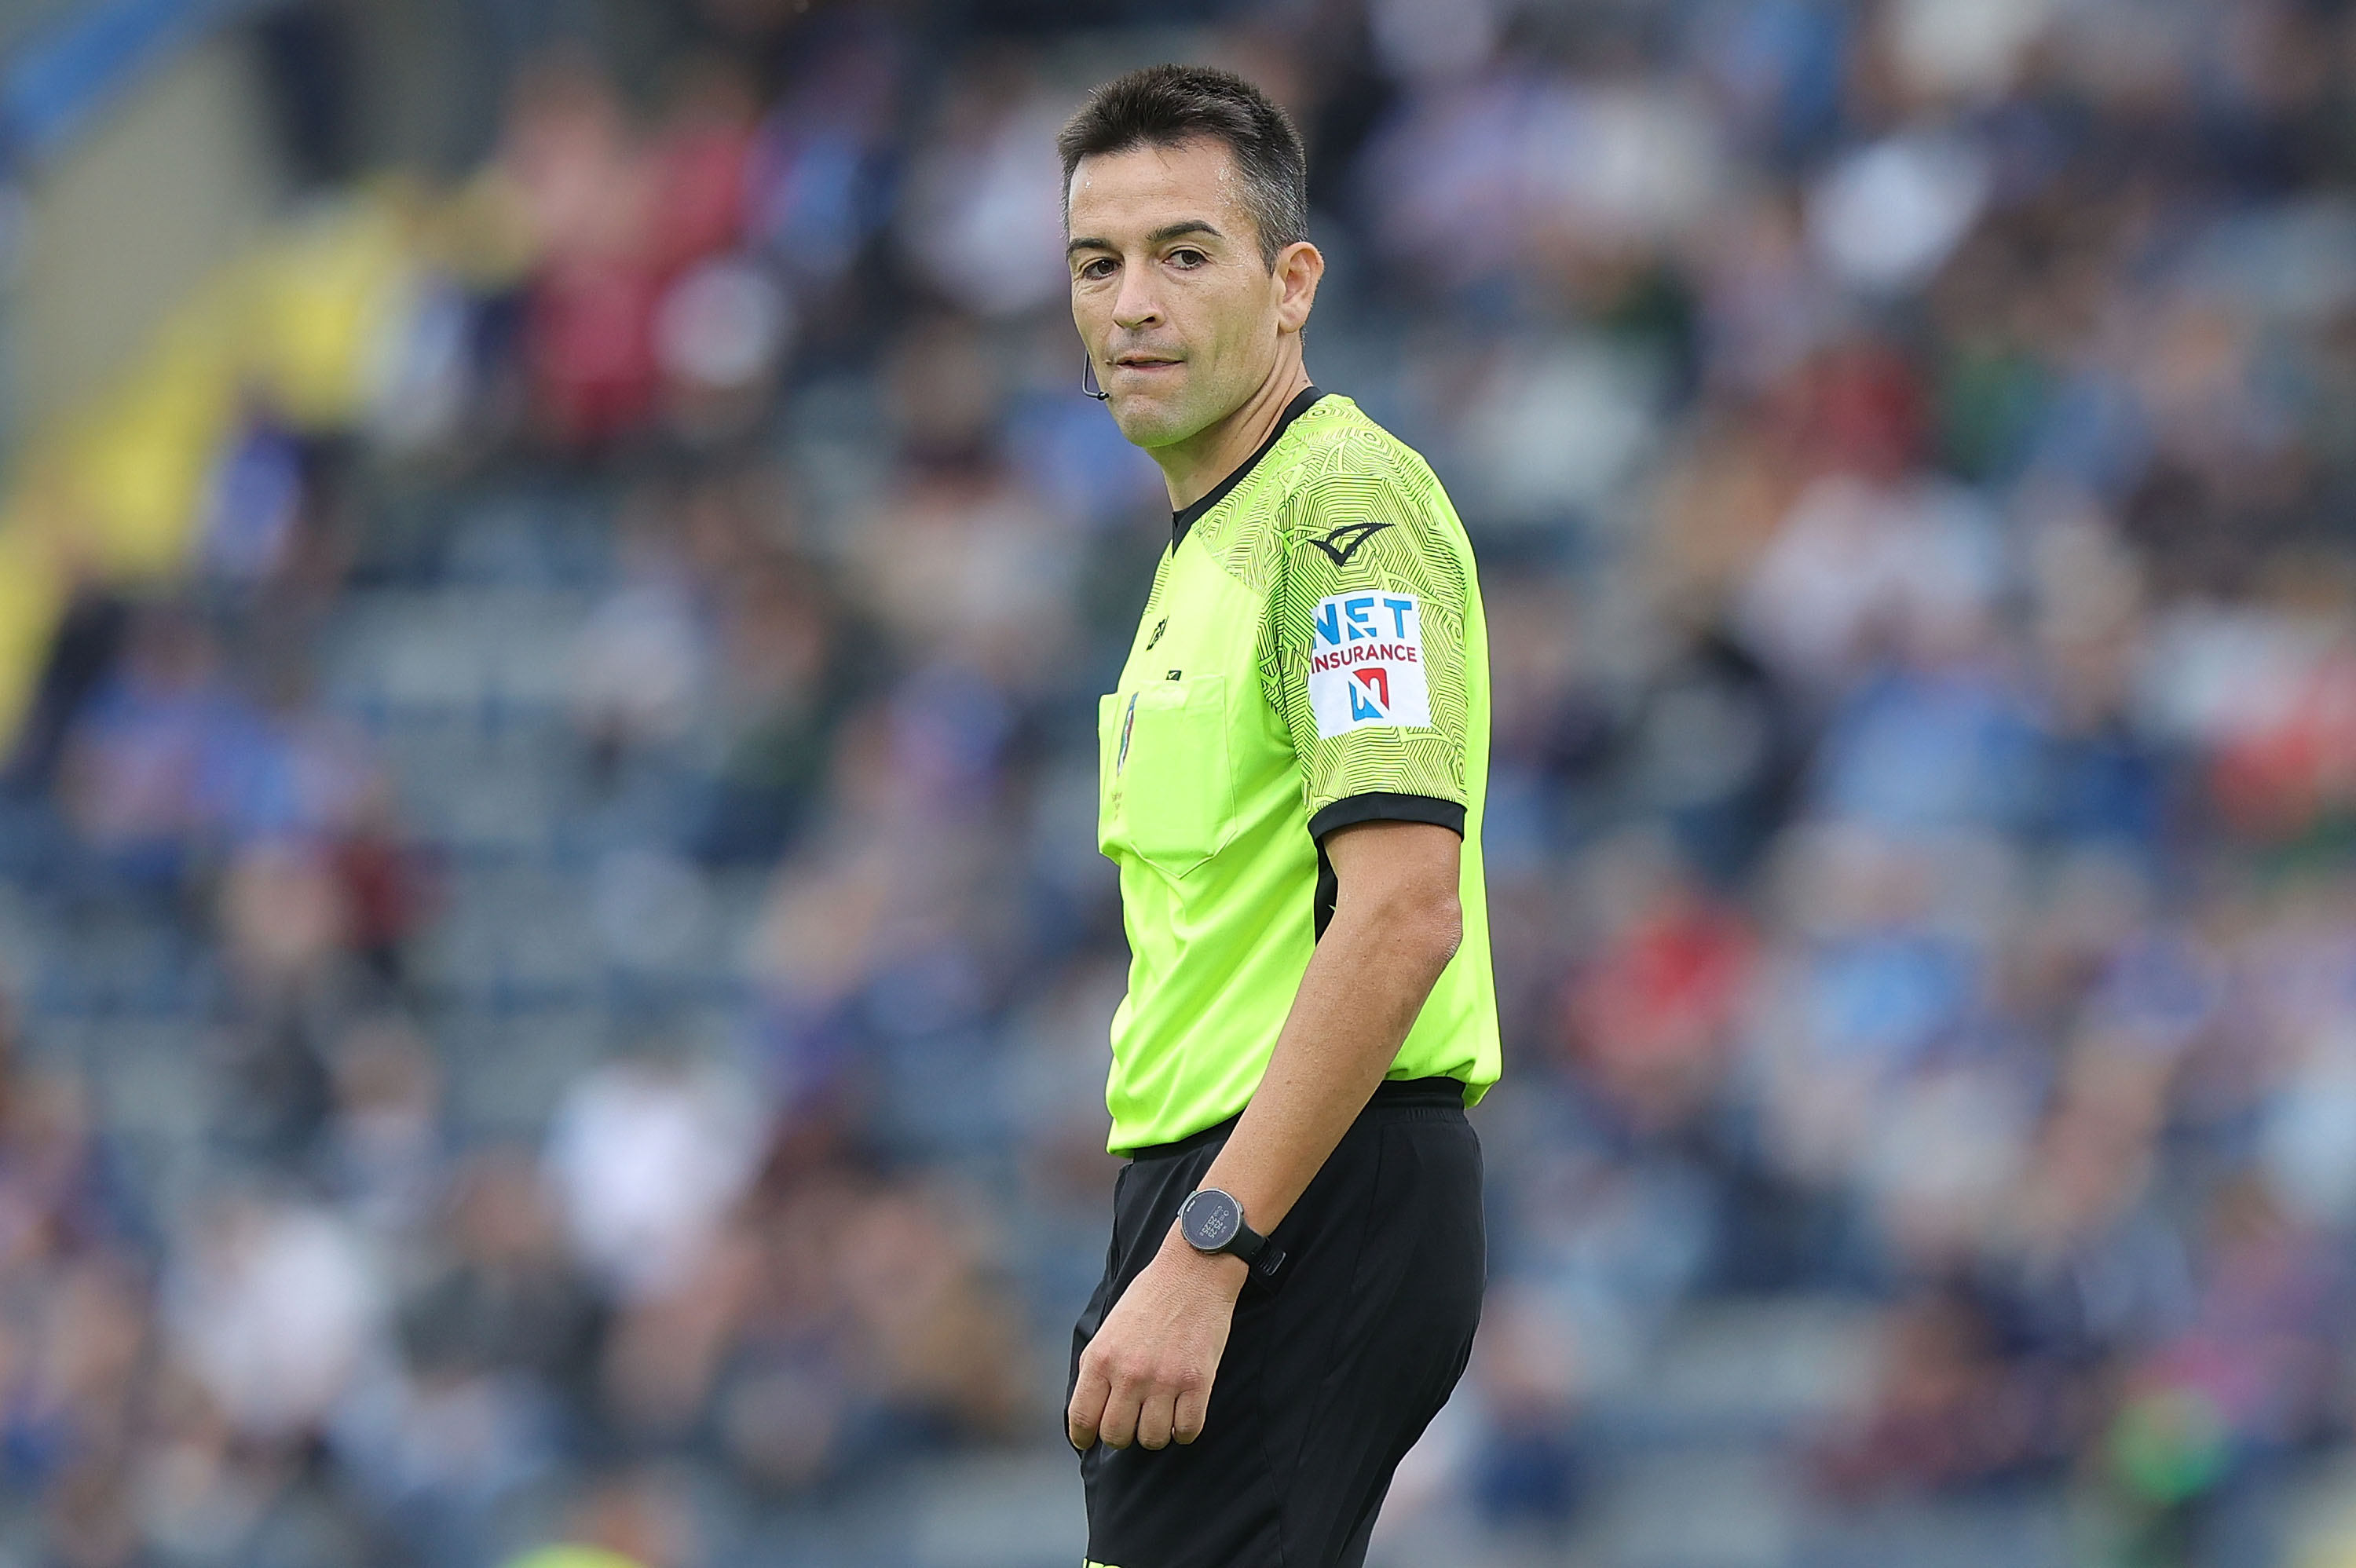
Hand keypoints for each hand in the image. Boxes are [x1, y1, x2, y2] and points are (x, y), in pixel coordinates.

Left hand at [1068, 1230, 1246, 1450]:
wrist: (1192, 1271)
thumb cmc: (1148, 1299)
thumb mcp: (1108, 1330)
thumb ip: (1097, 1370)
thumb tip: (1089, 1414)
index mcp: (1101, 1358)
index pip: (1082, 1419)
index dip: (1084, 1437)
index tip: (1089, 1440)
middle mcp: (1129, 1373)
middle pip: (1117, 1436)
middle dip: (1122, 1434)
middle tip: (1132, 1420)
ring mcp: (1164, 1379)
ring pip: (1153, 1439)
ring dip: (1155, 1432)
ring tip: (1160, 1414)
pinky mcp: (1197, 1381)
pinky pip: (1187, 1431)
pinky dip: (1184, 1430)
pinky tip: (1183, 1413)